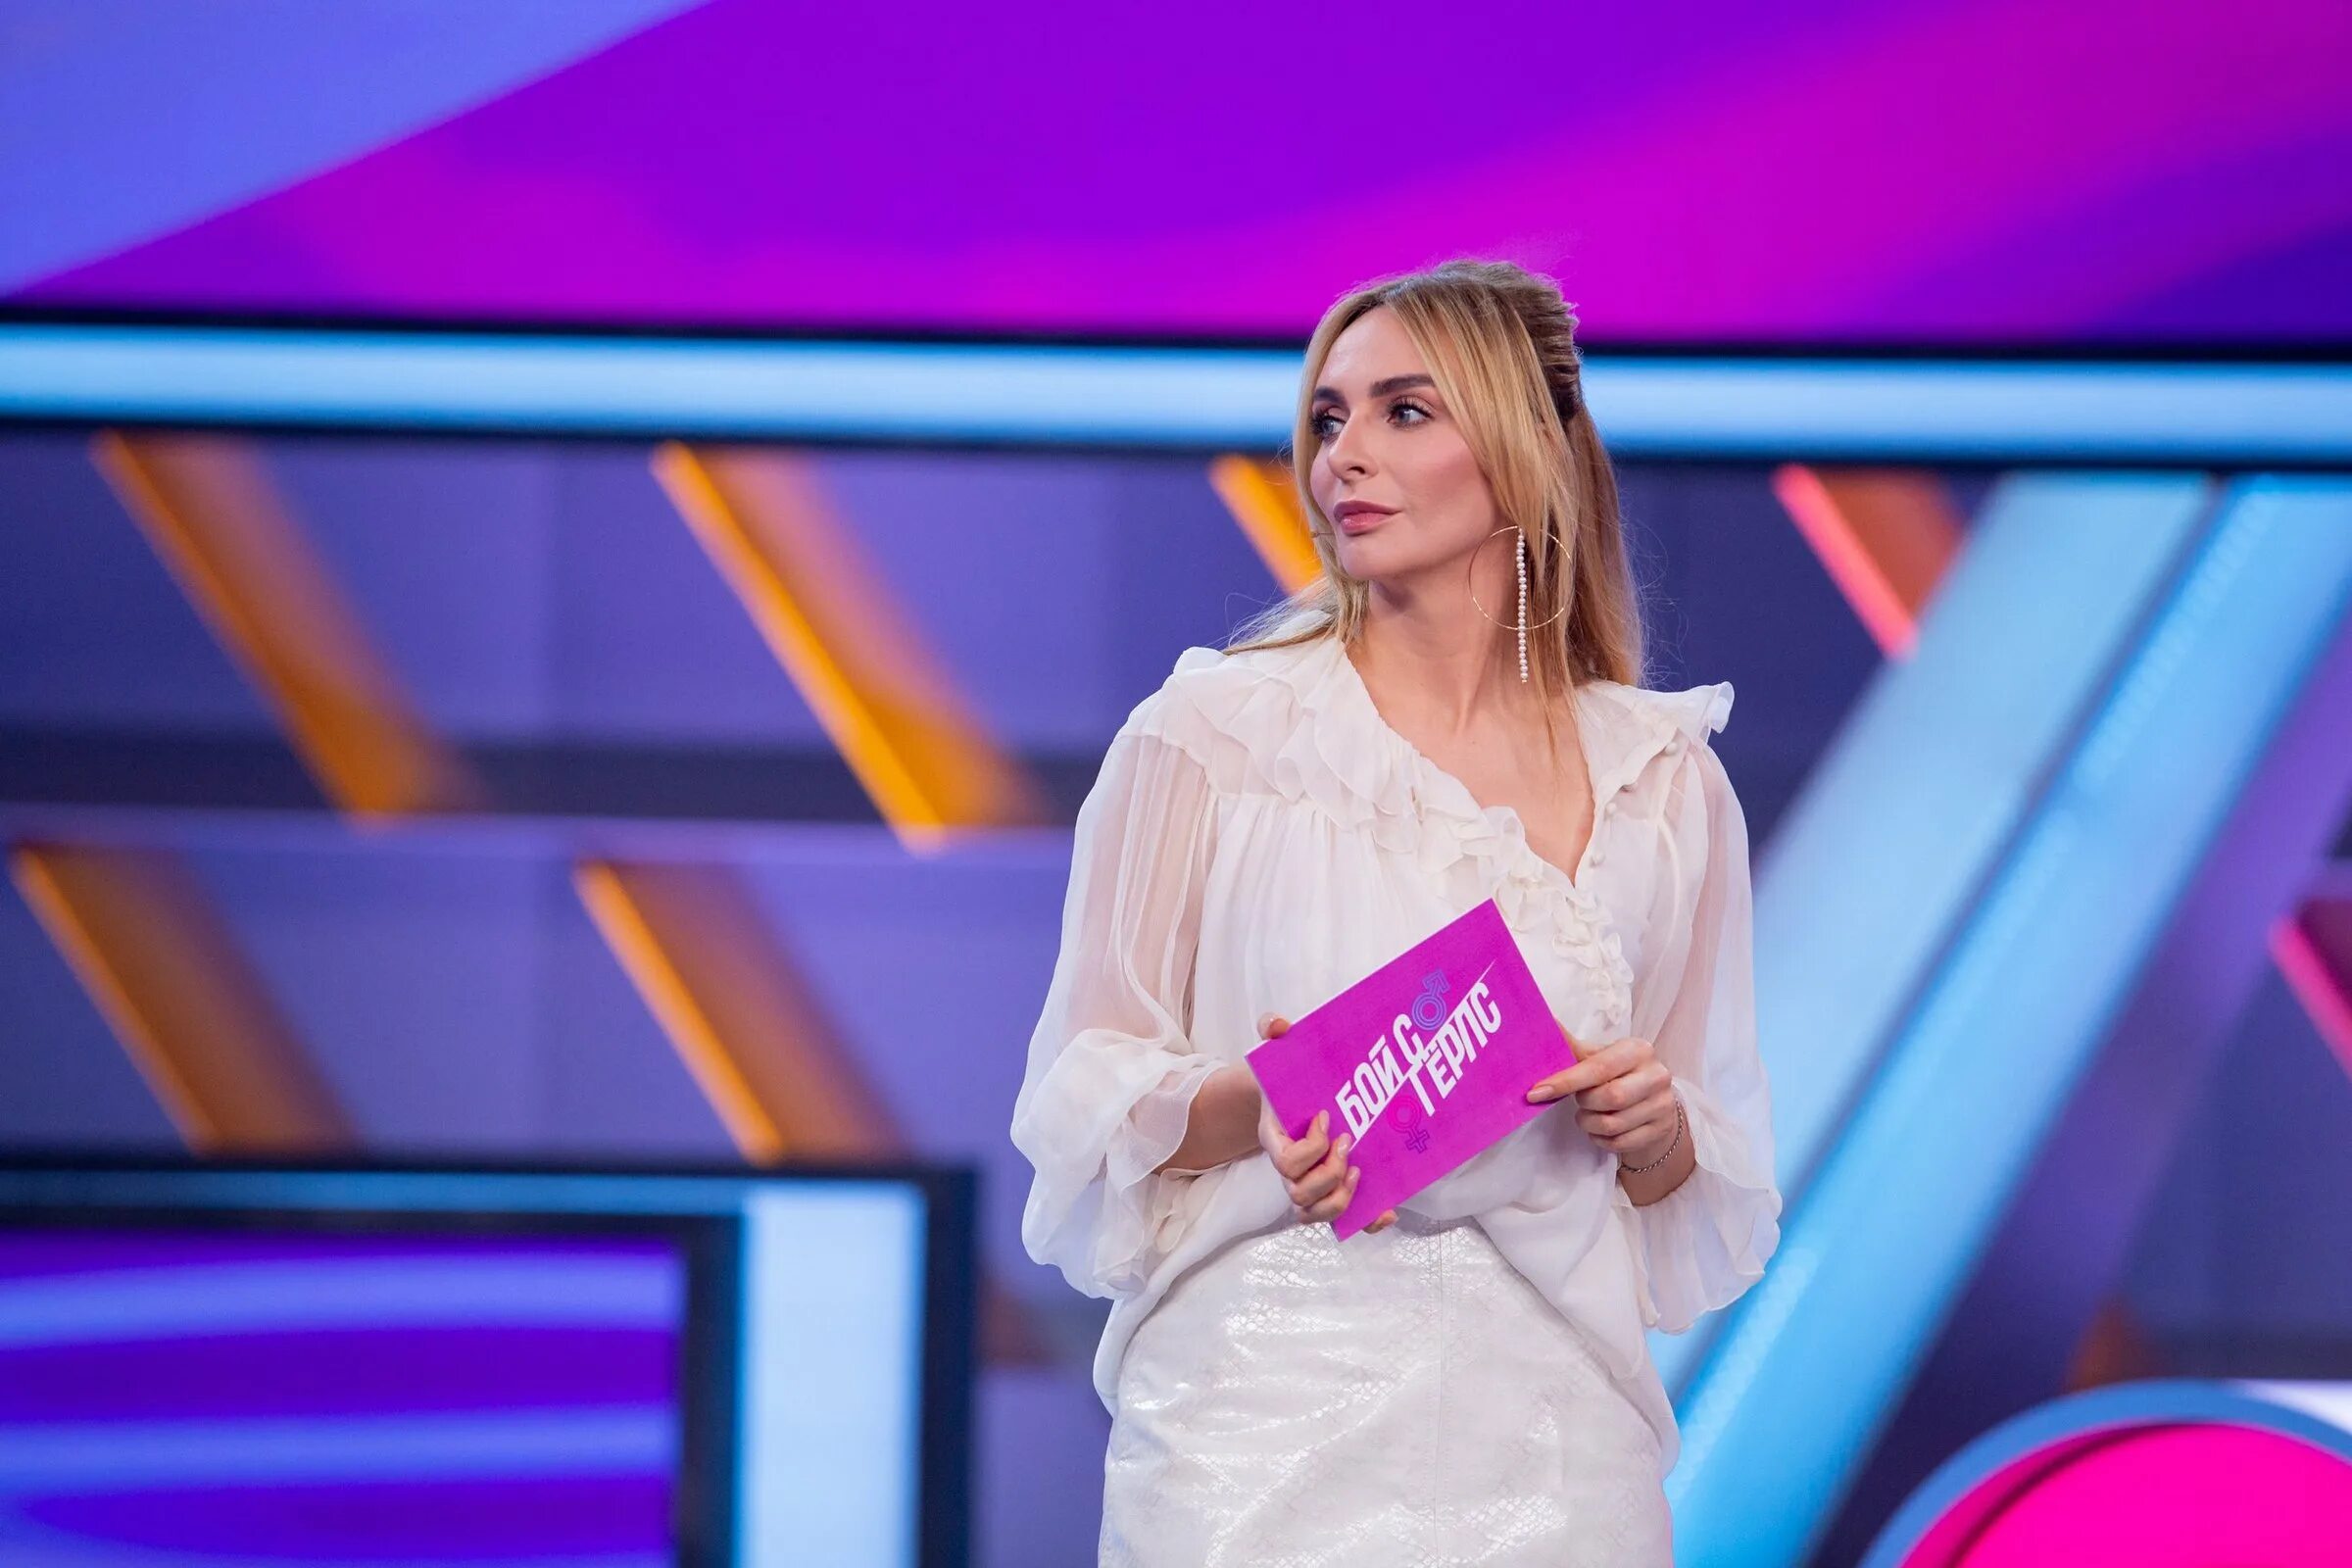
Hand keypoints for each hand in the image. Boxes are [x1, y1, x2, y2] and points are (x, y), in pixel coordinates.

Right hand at [1254, 1013, 1398, 1232]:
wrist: (1285, 1097)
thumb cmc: (1285, 1078)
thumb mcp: (1277, 1051)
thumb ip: (1274, 1031)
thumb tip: (1275, 1023)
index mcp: (1276, 1138)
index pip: (1285, 1161)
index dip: (1310, 1148)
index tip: (1325, 1117)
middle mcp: (1289, 1168)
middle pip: (1299, 1194)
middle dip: (1329, 1173)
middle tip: (1350, 1140)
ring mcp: (1308, 1181)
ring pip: (1314, 1212)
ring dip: (1341, 1198)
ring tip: (1360, 1171)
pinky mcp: (1329, 1189)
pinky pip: (1339, 1219)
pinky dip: (1363, 1220)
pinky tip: (1387, 1210)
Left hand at [1525, 1021, 1680, 1167]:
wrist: (1653, 1102)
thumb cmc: (1618, 1075)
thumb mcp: (1599, 1057)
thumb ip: (1573, 1047)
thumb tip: (1545, 1023)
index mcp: (1638, 1050)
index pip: (1598, 1068)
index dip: (1565, 1081)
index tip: (1536, 1092)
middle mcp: (1656, 1075)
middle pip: (1610, 1097)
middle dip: (1584, 1103)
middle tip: (1579, 1100)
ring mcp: (1663, 1104)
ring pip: (1612, 1124)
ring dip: (1589, 1123)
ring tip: (1588, 1115)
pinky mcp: (1661, 1130)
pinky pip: (1619, 1143)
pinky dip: (1600, 1139)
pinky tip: (1600, 1129)